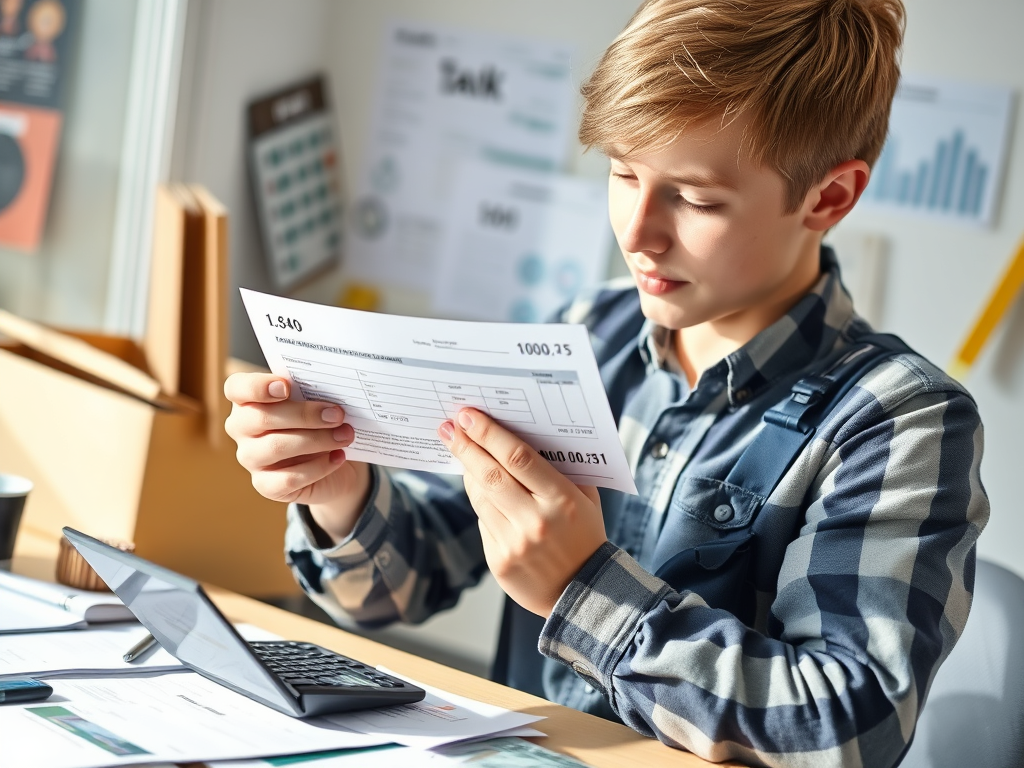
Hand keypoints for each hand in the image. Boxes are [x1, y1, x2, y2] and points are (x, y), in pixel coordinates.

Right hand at [223, 372, 370, 542]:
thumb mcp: (316, 401)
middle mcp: (241, 428)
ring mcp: (249, 458)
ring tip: (345, 435)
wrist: (333, 458)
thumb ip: (313, 392)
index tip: (286, 386)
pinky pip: (288, 478)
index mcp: (247, 399)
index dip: (257, 386)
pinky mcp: (265, 485)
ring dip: (317, 440)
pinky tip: (338, 457)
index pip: (237, 388)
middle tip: (337, 414)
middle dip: (304, 415)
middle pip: (261, 417)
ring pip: (276, 447)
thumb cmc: (319, 420)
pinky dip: (318, 467)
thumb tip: (331, 390)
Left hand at [437, 408, 606, 617]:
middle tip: (450, 426)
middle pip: (490, 474)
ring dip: (467, 470)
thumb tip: (526, 433)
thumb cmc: (585, 535)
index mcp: (562, 500)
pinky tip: (478, 485)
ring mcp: (514, 543)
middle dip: (466, 446)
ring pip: (480, 497)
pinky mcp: (498, 561)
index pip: (518, 458)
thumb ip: (562, 468)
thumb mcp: (585, 498)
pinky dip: (479, 500)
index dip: (489, 434)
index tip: (469, 415)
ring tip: (460, 449)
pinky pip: (482, 521)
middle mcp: (535, 521)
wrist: (583, 593)